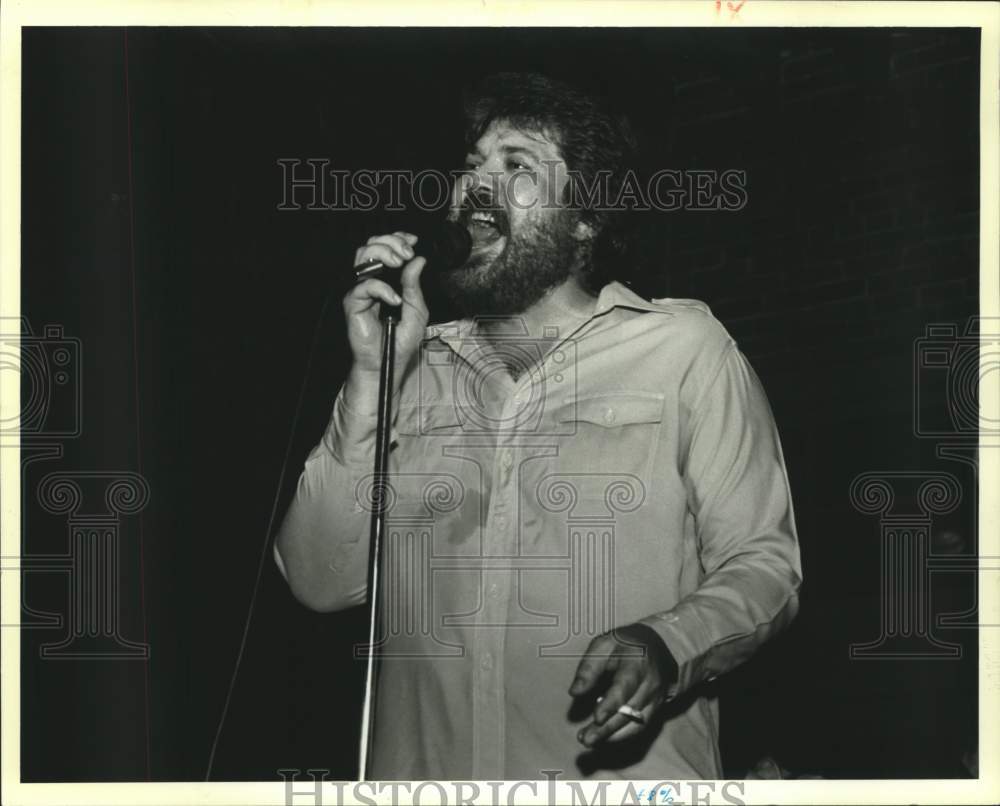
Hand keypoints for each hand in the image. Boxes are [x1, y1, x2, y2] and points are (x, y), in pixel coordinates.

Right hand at [343, 231, 429, 398]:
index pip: (386, 248)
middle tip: (406, 253)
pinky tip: (394, 299)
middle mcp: (372, 280)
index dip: (397, 239)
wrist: (389, 362)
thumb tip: (418, 260)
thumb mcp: (417, 309)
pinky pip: (364, 286)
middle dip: (391, 243)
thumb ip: (414, 285)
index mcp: (387, 278)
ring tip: (399, 264)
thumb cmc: (401, 339)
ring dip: (383, 254)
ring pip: (363, 257)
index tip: (412, 241)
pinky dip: (382, 289)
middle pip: (372, 246)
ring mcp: (361, 290)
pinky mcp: (353, 302)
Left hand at [569, 623, 677, 746]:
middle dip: (607, 728)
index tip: (597, 718)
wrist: (661, 647)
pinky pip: (639, 727)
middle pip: (630, 711)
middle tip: (585, 739)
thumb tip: (575, 692)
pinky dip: (621, 736)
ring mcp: (656, 699)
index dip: (612, 704)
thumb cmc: (626, 644)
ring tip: (589, 741)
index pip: (625, 687)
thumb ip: (589, 667)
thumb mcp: (605, 644)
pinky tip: (603, 739)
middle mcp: (651, 684)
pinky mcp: (655, 710)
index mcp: (638, 663)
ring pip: (636, 724)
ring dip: (612, 736)